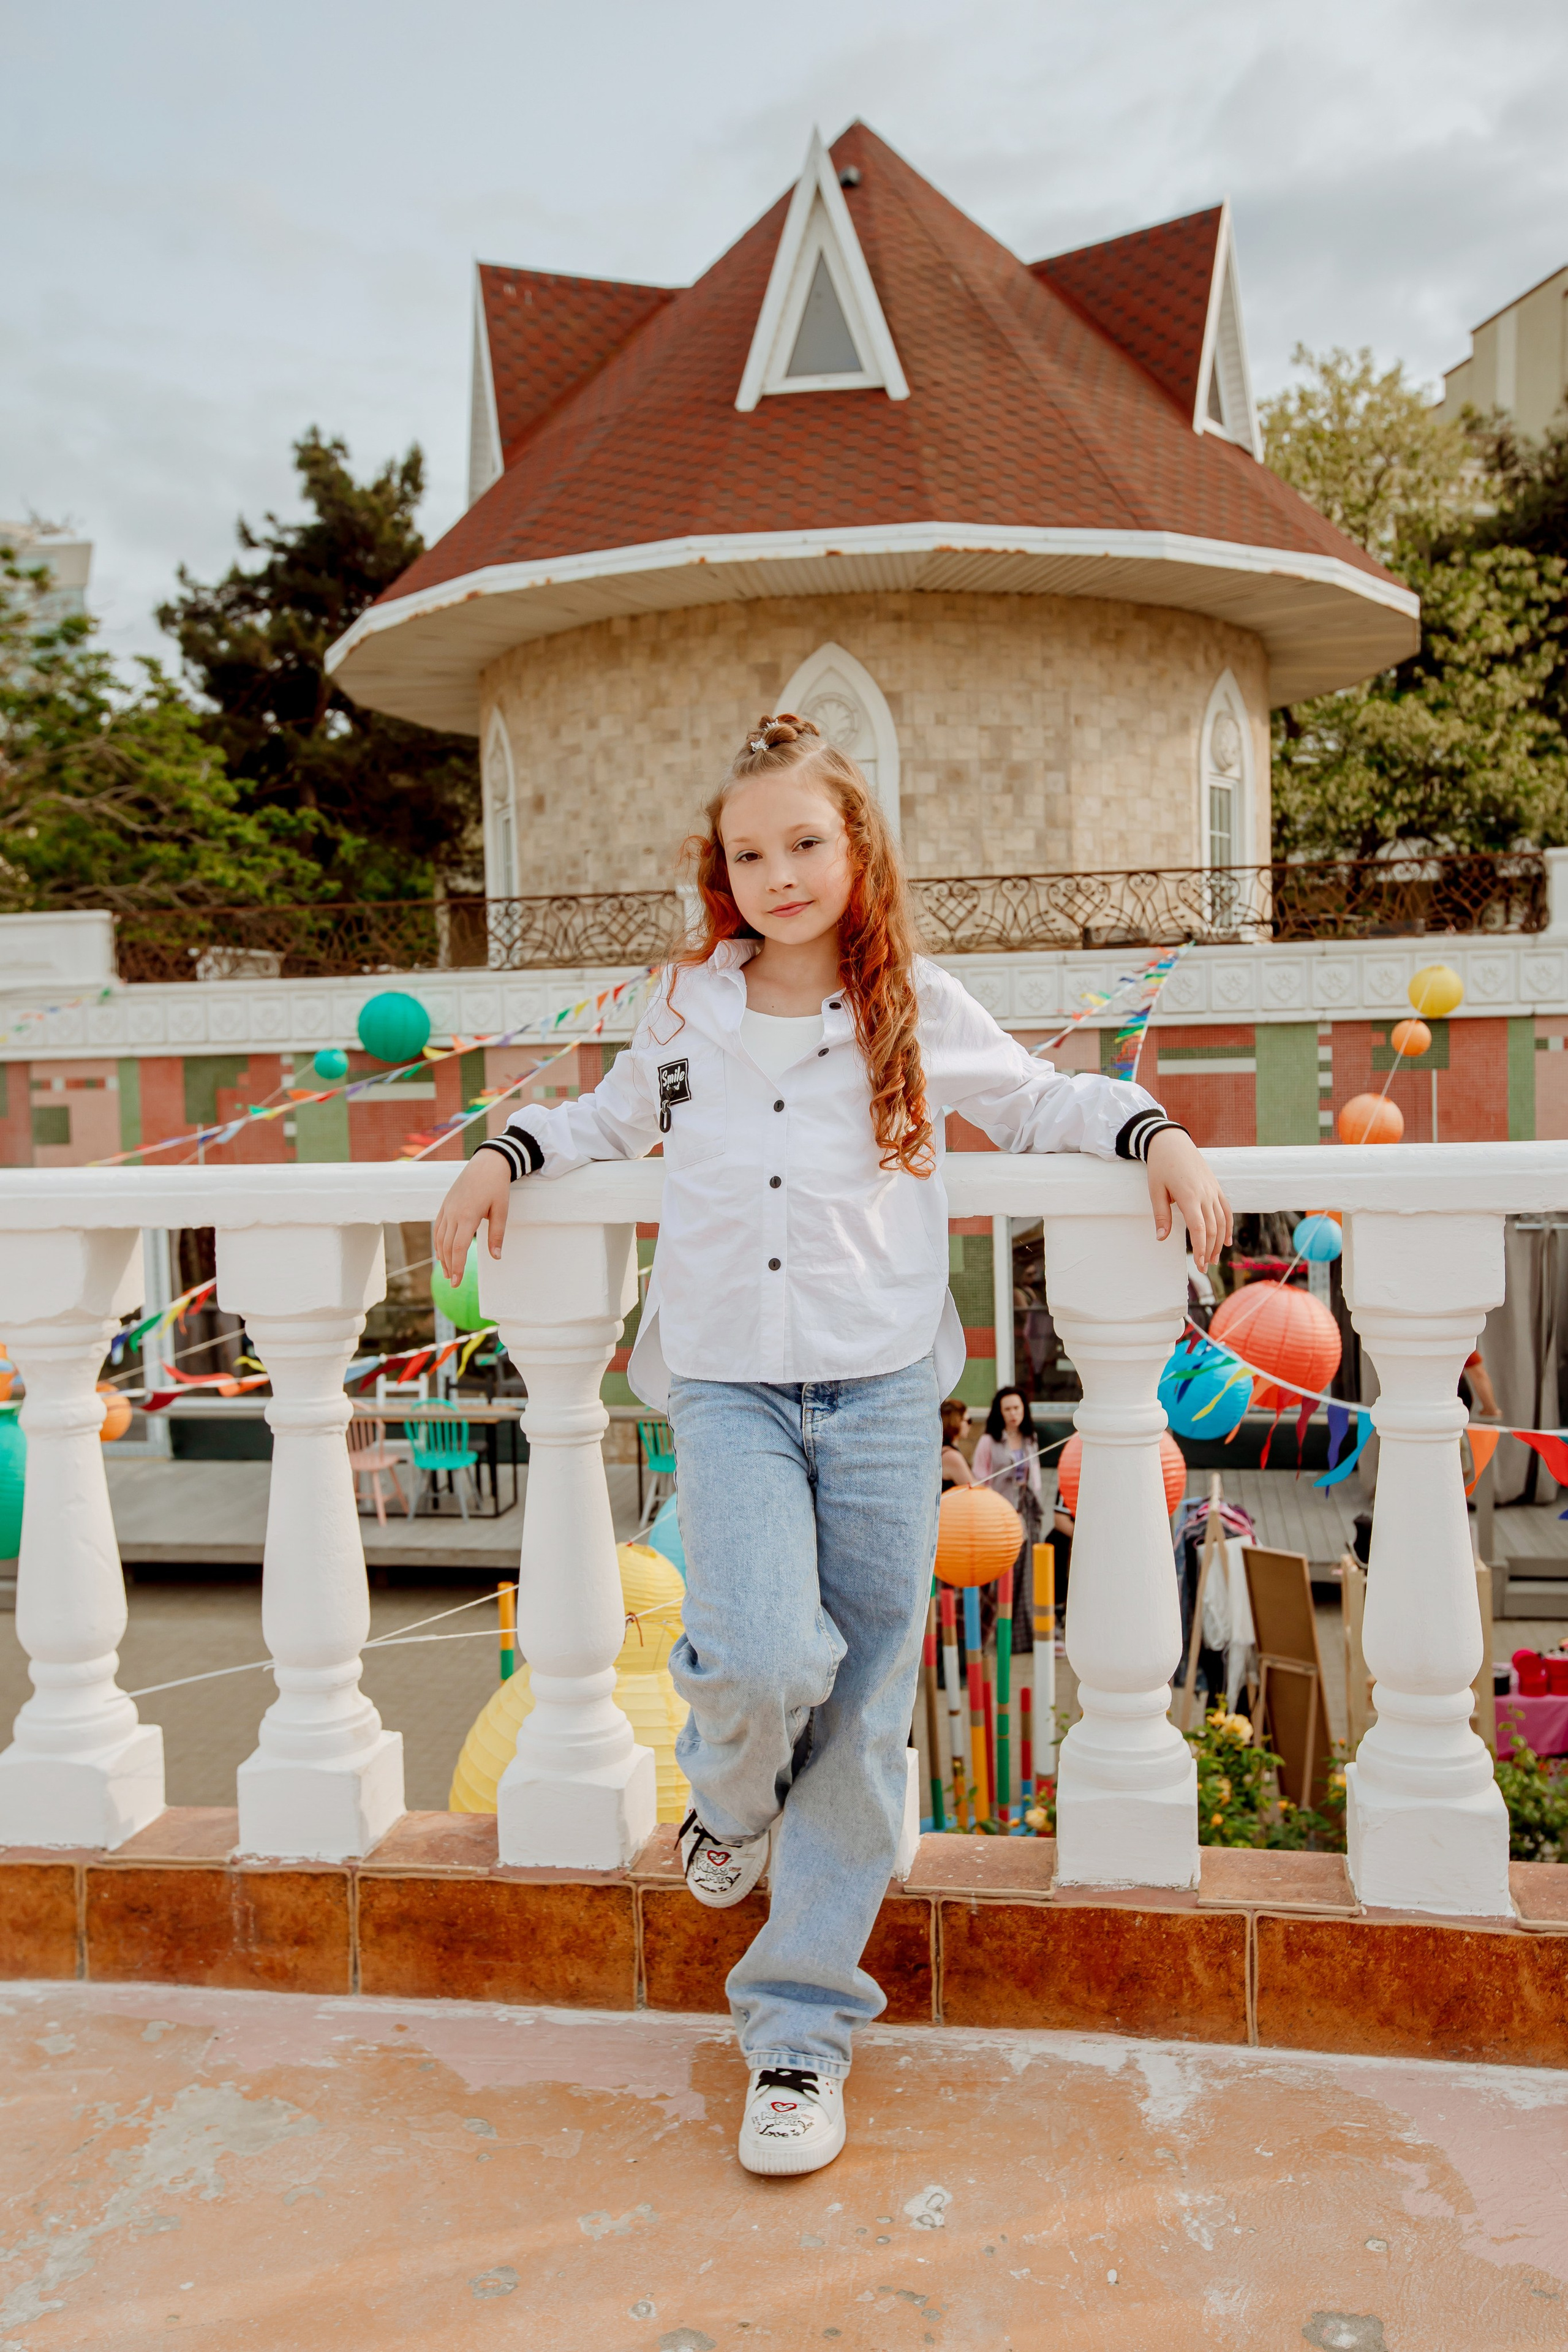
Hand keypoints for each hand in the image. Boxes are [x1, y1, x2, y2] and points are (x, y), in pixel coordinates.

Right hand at [433, 1152, 512, 1284]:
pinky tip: (442, 1252)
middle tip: (453, 1283)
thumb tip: (496, 1257)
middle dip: (450, 1266)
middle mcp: (453, 1213)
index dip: (457, 1267)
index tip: (457, 1282)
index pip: (459, 1248)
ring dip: (442, 1257)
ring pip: (440, 1238)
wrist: (486, 1163)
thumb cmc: (496, 1186)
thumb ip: (497, 1235)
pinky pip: (438, 1227)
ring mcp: (447, 1208)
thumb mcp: (501, 1210)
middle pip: (447, 1246)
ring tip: (447, 1272)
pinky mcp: (445, 1204)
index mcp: (468, 1216)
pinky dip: (439, 1242)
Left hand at [1145, 1128, 1231, 1271]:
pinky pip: (1226, 1209)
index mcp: (1189, 1196)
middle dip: (1209, 1250)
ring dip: (1219, 1242)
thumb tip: (1161, 1238)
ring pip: (1221, 1221)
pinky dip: (1228, 1226)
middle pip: (1212, 1228)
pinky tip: (1226, 1240)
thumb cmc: (1160, 1165)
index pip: (1199, 1229)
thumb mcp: (1155, 1190)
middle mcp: (1205, 1194)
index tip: (1198, 1264)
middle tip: (1203, 1267)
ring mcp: (1213, 1190)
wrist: (1172, 1142)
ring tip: (1213, 1259)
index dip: (1200, 1248)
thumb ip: (1161, 1215)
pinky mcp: (1216, 1187)